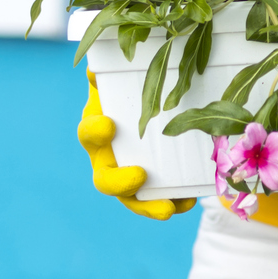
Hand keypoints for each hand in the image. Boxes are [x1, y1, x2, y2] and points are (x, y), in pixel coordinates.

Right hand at [78, 73, 196, 219]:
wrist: (142, 107)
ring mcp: (128, 176)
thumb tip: (96, 69)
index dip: (95, 131)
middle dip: (120, 183)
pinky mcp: (152, 185)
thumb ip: (108, 73)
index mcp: (97, 131)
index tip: (109, 125)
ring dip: (149, 206)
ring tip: (169, 209)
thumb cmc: (126, 93)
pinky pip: (159, 199)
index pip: (88, 133)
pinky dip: (175, 202)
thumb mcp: (118, 79)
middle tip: (139, 177)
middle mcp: (108, 159)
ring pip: (132, 199)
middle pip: (105, 180)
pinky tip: (189, 201)